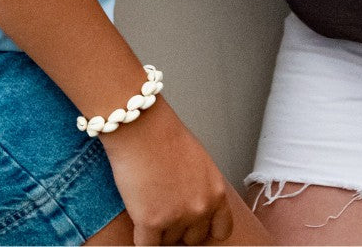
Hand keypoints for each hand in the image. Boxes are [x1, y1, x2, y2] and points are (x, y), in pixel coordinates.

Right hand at [101, 99, 233, 244]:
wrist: (141, 126)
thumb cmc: (164, 135)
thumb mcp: (198, 162)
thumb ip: (201, 188)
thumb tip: (193, 207)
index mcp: (216, 191)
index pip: (222, 230)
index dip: (205, 229)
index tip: (194, 227)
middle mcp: (201, 207)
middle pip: (193, 238)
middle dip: (180, 228)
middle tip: (166, 208)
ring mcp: (177, 217)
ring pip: (168, 242)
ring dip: (158, 229)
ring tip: (149, 201)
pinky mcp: (152, 222)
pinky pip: (147, 246)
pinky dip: (142, 237)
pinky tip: (139, 220)